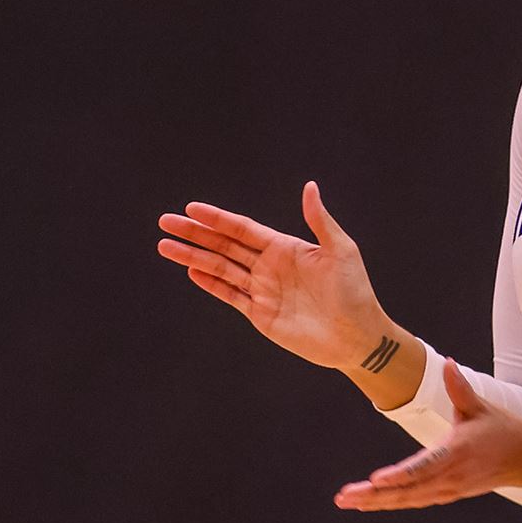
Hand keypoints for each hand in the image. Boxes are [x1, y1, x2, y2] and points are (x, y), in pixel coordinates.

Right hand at [157, 181, 388, 370]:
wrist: (357, 336)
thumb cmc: (355, 291)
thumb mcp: (340, 251)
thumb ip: (320, 220)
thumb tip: (309, 186)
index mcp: (286, 247)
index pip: (243, 229)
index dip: (217, 218)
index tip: (191, 208)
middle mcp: (270, 266)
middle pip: (224, 246)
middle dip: (195, 234)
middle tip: (165, 221)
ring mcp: (263, 290)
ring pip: (220, 268)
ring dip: (193, 257)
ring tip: (165, 246)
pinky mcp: (260, 314)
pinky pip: (230, 295)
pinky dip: (210, 284)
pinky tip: (191, 271)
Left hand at [333, 360, 521, 510]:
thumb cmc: (502, 430)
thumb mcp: (480, 407)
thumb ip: (459, 386)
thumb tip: (447, 363)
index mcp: (457, 453)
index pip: (423, 466)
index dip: (399, 475)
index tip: (376, 480)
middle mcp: (450, 476)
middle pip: (408, 491)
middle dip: (373, 496)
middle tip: (344, 497)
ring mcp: (449, 489)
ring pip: (408, 499)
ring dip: (377, 502)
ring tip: (348, 502)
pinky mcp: (449, 494)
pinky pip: (416, 501)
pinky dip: (392, 502)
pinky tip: (370, 503)